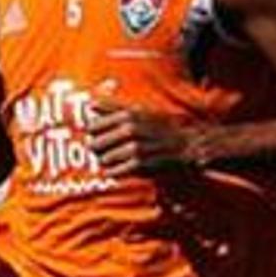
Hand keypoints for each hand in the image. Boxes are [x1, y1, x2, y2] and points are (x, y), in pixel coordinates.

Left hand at [85, 100, 200, 176]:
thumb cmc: (157, 124)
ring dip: (103, 160)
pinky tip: (112, 171)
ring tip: (105, 159)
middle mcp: (130, 129)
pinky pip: (119, 170)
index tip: (92, 134)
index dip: (90, 132)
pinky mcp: (142, 162)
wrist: (184, 141)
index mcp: (127, 114)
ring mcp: (136, 147)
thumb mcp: (138, 110)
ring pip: (106, 158)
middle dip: (94, 148)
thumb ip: (113, 106)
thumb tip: (90, 104)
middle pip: (97, 143)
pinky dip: (113, 172)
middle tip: (96, 149)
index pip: (93, 126)